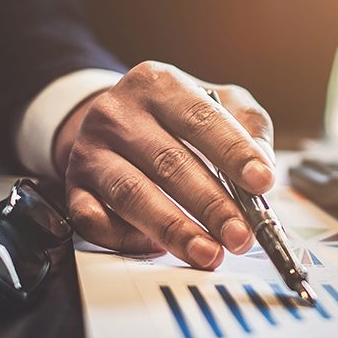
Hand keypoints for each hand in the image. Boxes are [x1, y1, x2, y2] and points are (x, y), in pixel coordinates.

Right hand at [54, 61, 275, 268]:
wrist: (115, 120)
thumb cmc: (177, 115)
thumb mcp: (219, 103)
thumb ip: (249, 126)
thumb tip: (263, 167)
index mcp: (159, 84)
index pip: (200, 119)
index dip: (234, 153)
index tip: (262, 182)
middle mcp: (118, 113)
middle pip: (169, 163)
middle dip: (212, 205)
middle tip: (242, 234)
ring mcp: (91, 151)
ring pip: (133, 195)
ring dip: (176, 230)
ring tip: (210, 253)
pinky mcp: (74, 187)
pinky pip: (96, 220)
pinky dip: (129, 239)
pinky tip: (159, 249)